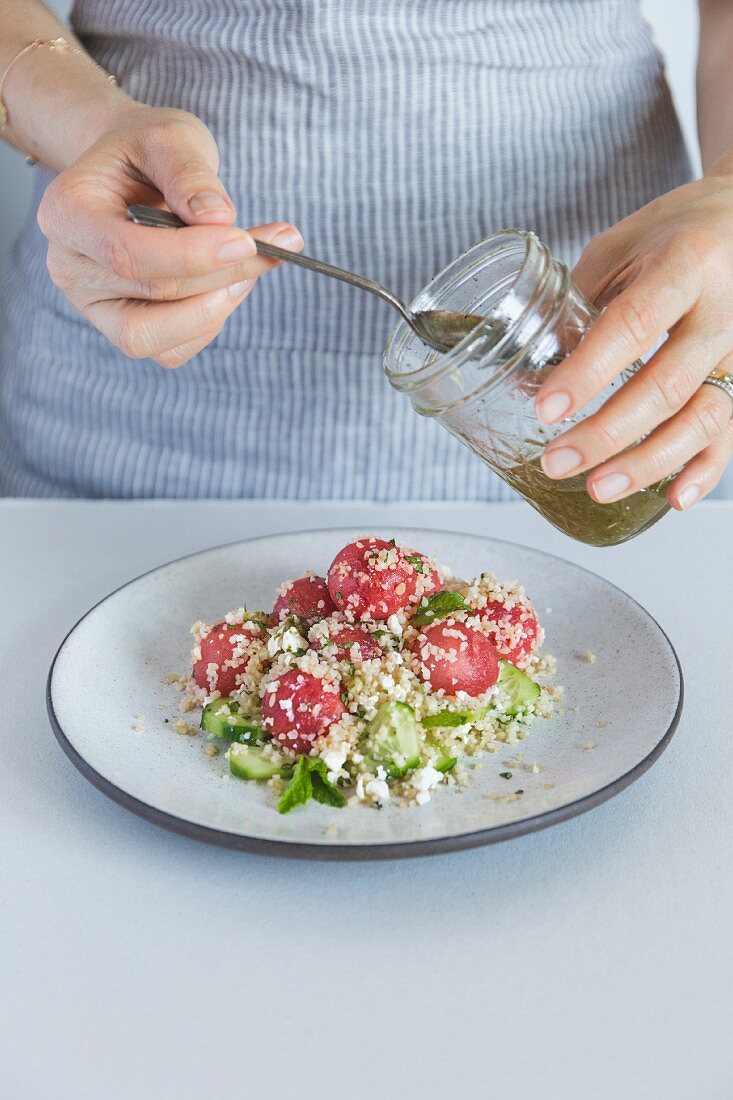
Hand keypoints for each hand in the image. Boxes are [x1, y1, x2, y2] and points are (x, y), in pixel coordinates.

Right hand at [37, 104, 302, 366]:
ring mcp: (95, 306)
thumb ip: (189, 173)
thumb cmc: (147, 152)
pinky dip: (208, 324)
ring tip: (251, 262)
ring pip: (159, 338)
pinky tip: (227, 284)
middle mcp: (71, 267)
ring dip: (218, 305)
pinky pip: (172, 351)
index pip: (124, 253)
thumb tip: (219, 219)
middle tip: (275, 245)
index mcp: (67, 213)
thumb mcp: (168, 136)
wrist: (135, 171)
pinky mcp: (124, 329)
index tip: (245, 240)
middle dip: (222, 274)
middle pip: (152, 293)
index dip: (190, 256)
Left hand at [535, 159, 732, 509]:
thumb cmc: (667, 235)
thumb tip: (524, 376)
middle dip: (607, 432)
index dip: (589, 370)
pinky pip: (730, 431)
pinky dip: (704, 470)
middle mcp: (721, 310)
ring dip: (648, 462)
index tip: (546, 408)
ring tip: (597, 488)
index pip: (634, 324)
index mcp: (684, 265)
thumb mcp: (615, 251)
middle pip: (666, 384)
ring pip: (703, 417)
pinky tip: (673, 499)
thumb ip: (577, 308)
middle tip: (557, 461)